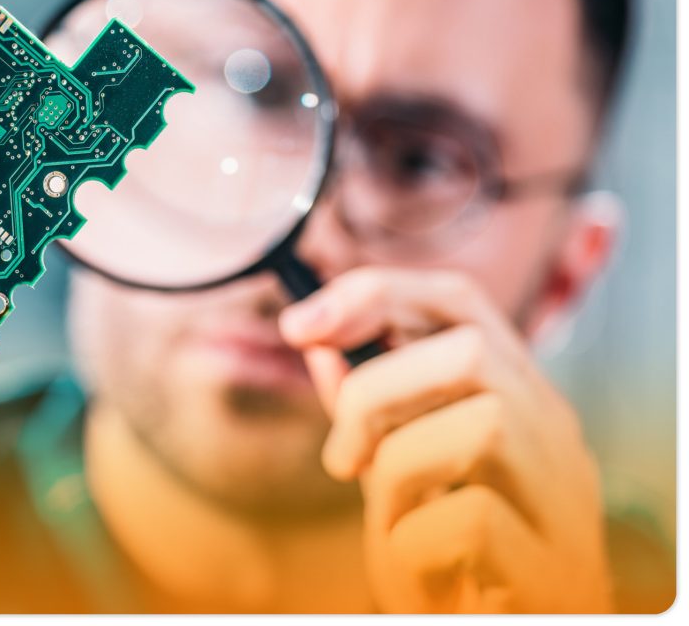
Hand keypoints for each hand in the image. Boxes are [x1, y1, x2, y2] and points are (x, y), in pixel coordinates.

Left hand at [280, 267, 610, 612]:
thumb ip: (365, 409)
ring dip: (400, 475)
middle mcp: (556, 436)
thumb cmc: (445, 558)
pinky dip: (417, 545)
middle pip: (471, 349)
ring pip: (481, 426)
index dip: (374, 294)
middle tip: (342, 460)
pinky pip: (471, 521)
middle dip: (377, 391)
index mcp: (518, 398)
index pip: (459, 302)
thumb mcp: (394, 468)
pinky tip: (423, 571)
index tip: (298, 326)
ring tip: (396, 525)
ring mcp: (566, 501)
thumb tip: (314, 338)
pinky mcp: (557, 568)